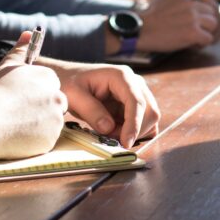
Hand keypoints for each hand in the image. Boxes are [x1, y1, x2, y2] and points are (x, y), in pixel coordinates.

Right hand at [0, 32, 67, 159]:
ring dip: (38, 125)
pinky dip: (35, 140)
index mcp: (48, 78)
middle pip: (54, 104)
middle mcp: (57, 97)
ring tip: (14, 124)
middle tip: (17, 113)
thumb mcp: (5, 67)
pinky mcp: (51, 140)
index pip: (50, 85)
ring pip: (51, 122)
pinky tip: (17, 136)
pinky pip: (46, 140)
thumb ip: (20, 50)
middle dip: (40, 109)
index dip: (35, 93)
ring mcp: (56, 119)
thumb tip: (28, 33)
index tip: (20, 99)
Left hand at [44, 62, 160, 148]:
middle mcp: (135, 83)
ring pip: (149, 118)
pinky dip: (134, 132)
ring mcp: (137, 93)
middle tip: (111, 139)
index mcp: (121, 76)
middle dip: (134, 130)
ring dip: (134, 132)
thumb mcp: (74, 96)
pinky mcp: (135, 104)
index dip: (134, 124)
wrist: (70, 78)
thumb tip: (109, 128)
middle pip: (150, 111)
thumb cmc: (70, 83)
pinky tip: (117, 132)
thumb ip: (91, 111)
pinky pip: (144, 122)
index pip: (136, 101)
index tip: (126, 143)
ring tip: (110, 133)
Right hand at [136, 0, 219, 51]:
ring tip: (196, 38)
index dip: (209, 3)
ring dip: (207, 33)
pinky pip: (208, 38)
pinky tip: (192, 45)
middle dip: (208, 22)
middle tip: (200, 30)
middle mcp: (190, 2)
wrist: (139, 30)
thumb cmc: (150, 18)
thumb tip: (198, 6)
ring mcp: (192, 17)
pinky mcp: (192, 32)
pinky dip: (202, 44)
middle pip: (213, 11)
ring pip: (214, 24)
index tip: (202, 12)